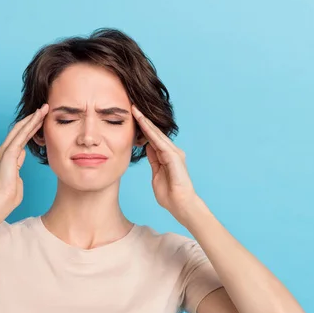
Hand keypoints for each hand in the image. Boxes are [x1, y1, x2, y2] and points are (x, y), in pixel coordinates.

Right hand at [0, 103, 48, 209]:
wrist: (1, 200)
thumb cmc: (10, 194)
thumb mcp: (16, 175)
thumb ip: (18, 163)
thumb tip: (22, 153)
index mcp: (5, 156)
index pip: (19, 137)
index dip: (30, 127)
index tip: (40, 119)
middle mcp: (2, 150)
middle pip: (19, 129)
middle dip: (32, 118)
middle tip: (44, 108)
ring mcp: (4, 150)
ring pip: (21, 129)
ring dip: (33, 118)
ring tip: (44, 109)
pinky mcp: (8, 153)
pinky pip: (21, 136)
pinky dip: (31, 126)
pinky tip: (38, 119)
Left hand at [131, 105, 196, 220]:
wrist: (181, 205)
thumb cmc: (170, 195)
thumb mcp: (156, 174)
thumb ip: (154, 160)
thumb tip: (147, 147)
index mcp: (167, 156)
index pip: (152, 138)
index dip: (142, 127)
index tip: (132, 117)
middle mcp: (172, 152)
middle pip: (155, 133)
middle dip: (143, 120)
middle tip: (132, 106)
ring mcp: (174, 153)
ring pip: (157, 134)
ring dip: (146, 122)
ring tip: (135, 111)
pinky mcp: (174, 157)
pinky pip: (160, 142)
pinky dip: (151, 133)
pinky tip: (143, 124)